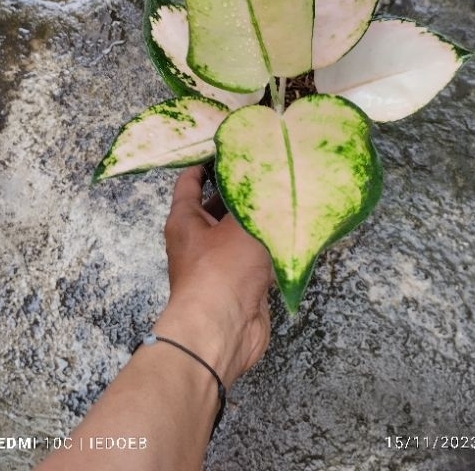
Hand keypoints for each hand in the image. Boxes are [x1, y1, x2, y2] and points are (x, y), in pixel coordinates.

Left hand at [155, 165, 274, 388]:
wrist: (223, 330)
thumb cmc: (221, 271)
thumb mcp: (239, 225)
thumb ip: (253, 200)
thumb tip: (267, 178)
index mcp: (185, 219)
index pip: (190, 180)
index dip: (205, 161)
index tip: (227, 145)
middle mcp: (198, 239)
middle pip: (217, 205)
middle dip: (239, 188)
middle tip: (266, 167)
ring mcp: (218, 262)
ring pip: (238, 231)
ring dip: (257, 218)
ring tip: (284, 193)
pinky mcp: (239, 282)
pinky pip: (254, 255)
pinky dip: (269, 243)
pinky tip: (290, 229)